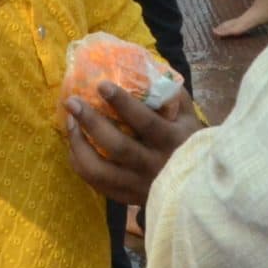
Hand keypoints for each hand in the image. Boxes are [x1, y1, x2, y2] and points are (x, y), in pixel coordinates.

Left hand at [64, 85, 201, 205]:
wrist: (197, 188)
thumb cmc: (191, 146)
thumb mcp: (190, 119)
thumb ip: (173, 96)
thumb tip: (149, 71)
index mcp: (171, 142)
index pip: (145, 122)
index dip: (122, 103)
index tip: (101, 85)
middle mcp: (153, 165)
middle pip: (117, 146)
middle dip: (91, 122)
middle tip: (72, 102)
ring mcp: (137, 184)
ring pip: (100, 170)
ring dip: (79, 144)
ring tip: (69, 122)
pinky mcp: (126, 197)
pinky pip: (96, 183)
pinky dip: (80, 163)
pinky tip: (74, 145)